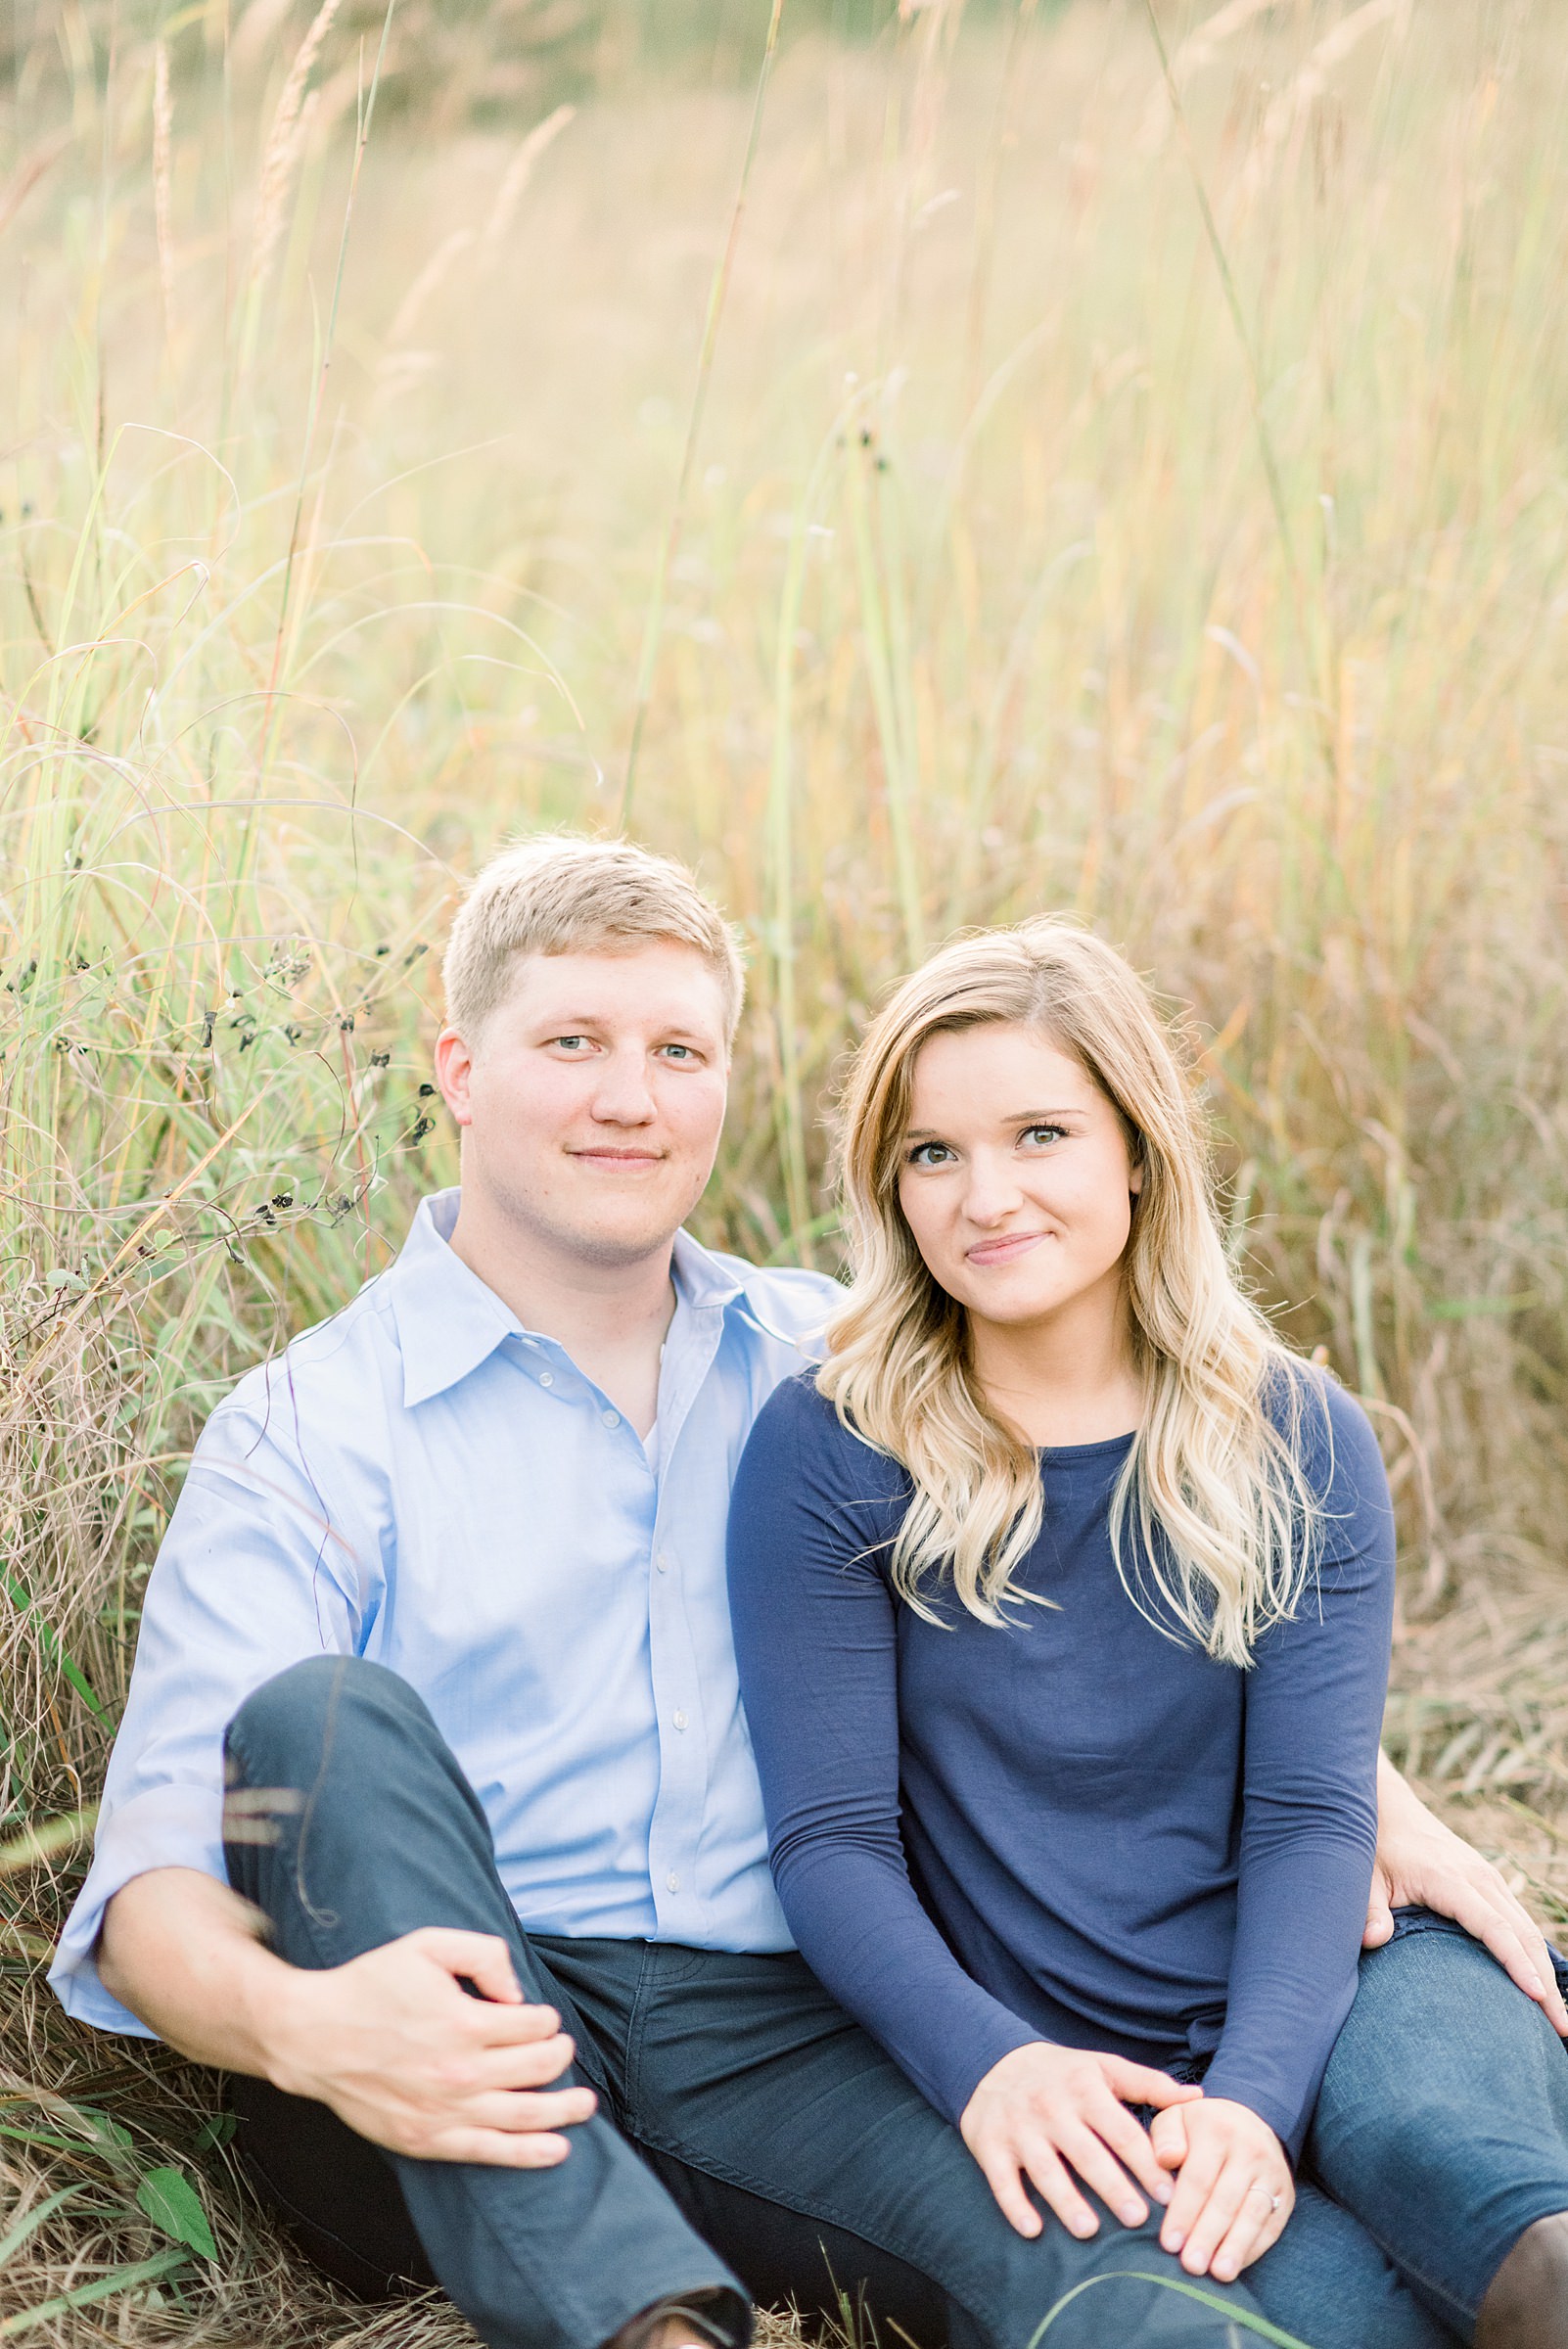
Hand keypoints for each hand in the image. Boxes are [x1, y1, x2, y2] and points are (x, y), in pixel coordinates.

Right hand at [266, 1927, 597, 2163]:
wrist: (313, 2037)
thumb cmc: (371, 1985)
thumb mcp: (428, 1945)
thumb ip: (483, 1954)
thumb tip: (517, 1992)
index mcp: (465, 2022)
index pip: (533, 2025)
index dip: (545, 2019)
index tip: (539, 2016)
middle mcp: (462, 2072)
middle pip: (538, 2068)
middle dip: (559, 2055)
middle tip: (562, 2048)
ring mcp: (446, 2112)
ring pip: (525, 2115)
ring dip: (564, 2109)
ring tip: (585, 2104)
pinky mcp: (428, 2140)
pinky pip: (491, 2152)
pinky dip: (530, 2153)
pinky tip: (557, 2149)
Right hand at [959, 2040, 1201, 2241]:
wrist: (995, 2061)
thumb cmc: (1064, 2073)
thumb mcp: (1104, 2067)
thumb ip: (1149, 2084)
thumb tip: (1197, 2097)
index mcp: (1084, 2087)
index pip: (1121, 2131)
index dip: (1145, 2163)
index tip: (1169, 2195)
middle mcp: (1051, 2106)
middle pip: (1086, 2153)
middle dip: (1112, 2186)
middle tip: (1137, 2220)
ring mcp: (1019, 2127)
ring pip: (1045, 2169)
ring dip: (1066, 2200)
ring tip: (1089, 2231)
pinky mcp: (990, 2145)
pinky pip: (1002, 2180)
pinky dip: (1015, 2206)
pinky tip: (1033, 2230)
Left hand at [1151, 2098, 1291, 2280]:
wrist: (1248, 2118)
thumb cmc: (1201, 2127)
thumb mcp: (1176, 2118)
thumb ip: (1165, 2137)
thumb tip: (1165, 2158)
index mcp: (1217, 2129)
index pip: (1199, 2178)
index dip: (1184, 2213)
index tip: (1169, 2243)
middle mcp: (1249, 2149)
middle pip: (1226, 2200)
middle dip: (1207, 2236)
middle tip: (1191, 2265)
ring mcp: (1271, 2172)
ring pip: (1252, 2214)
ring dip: (1235, 2247)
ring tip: (1219, 2273)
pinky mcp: (1286, 2192)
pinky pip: (1271, 2225)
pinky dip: (1254, 2248)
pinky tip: (1236, 2265)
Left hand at [1369, 1756, 1567, 2036]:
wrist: (1389, 1809)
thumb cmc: (1375, 1847)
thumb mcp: (1365, 1877)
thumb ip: (1369, 1910)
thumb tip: (1372, 1940)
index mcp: (1450, 1879)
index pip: (1493, 1927)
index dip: (1516, 1963)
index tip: (1537, 1997)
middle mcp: (1479, 1878)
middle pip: (1523, 1934)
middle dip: (1546, 1982)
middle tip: (1561, 2028)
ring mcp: (1489, 1879)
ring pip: (1528, 1929)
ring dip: (1547, 1971)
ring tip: (1559, 2018)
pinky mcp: (1490, 1883)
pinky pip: (1521, 1921)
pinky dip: (1536, 1953)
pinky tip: (1542, 1984)